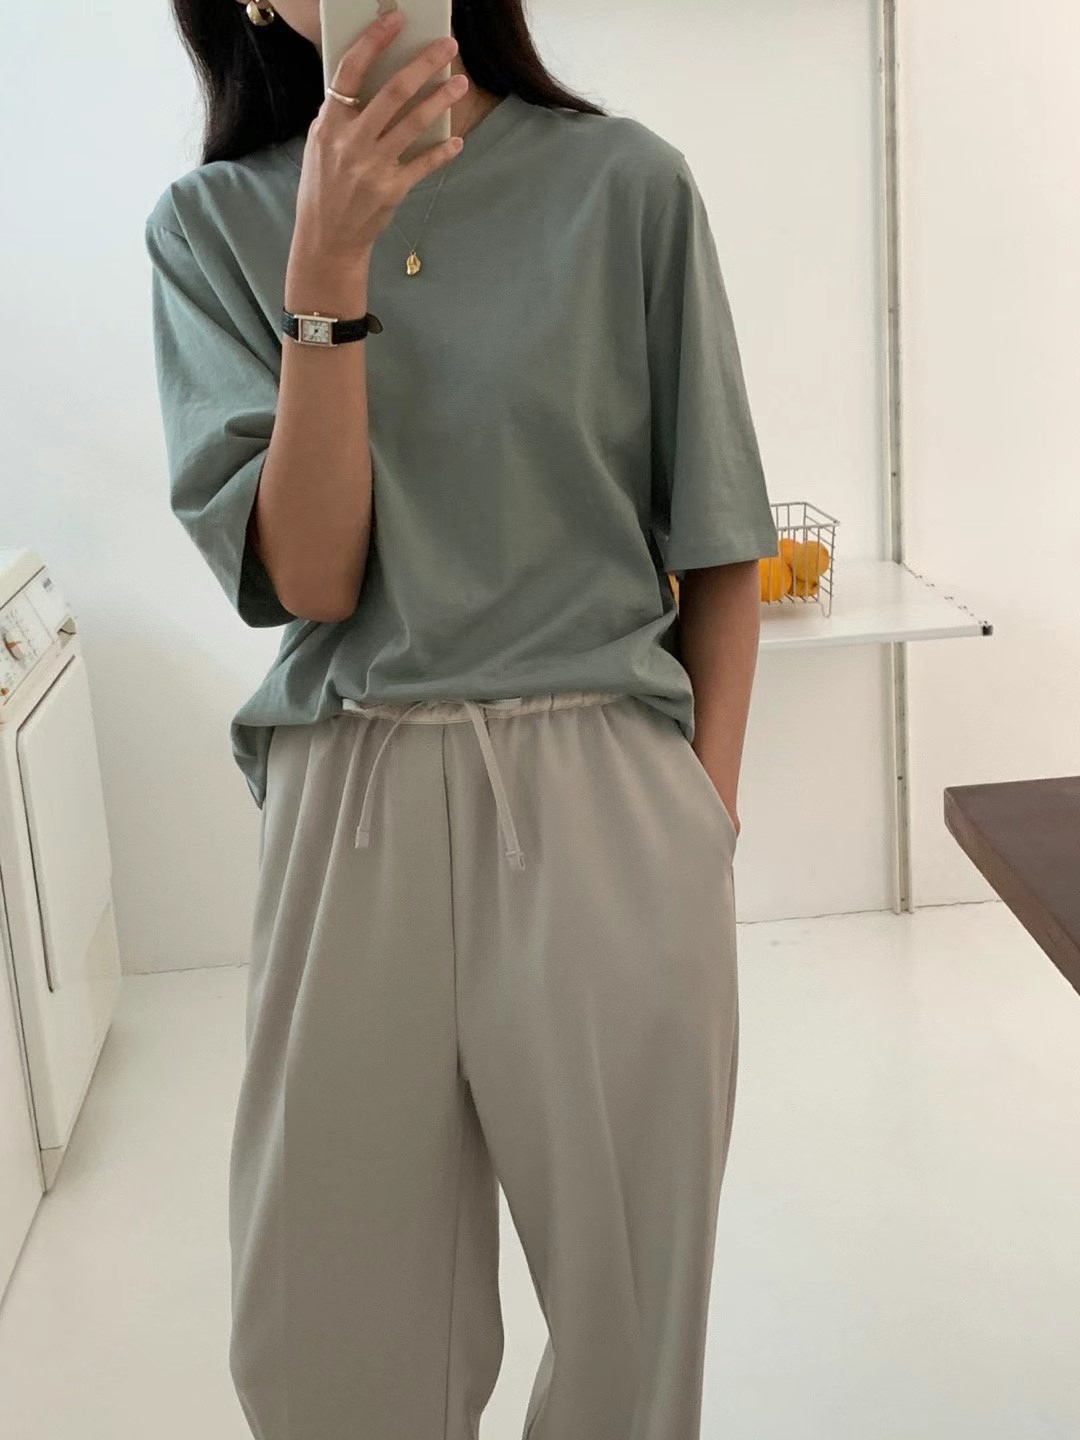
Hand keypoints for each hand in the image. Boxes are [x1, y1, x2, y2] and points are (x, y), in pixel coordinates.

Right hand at [290, 10, 467, 271]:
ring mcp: (372, 166)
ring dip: (441, 99)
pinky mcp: (391, 190)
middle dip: (424, 64)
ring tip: (459, 83)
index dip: (374, 41)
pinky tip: (456, 140)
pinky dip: (442, 151)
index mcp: (329, 124)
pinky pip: (423, 164)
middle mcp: (351, 141)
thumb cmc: (323, 188)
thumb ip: (339, 116)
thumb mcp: (319, 146)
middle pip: (393, 92)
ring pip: (414, 123)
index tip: (396, 20)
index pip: (351, 71)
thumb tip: (368, 82)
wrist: (327, 238)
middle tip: (448, 47)